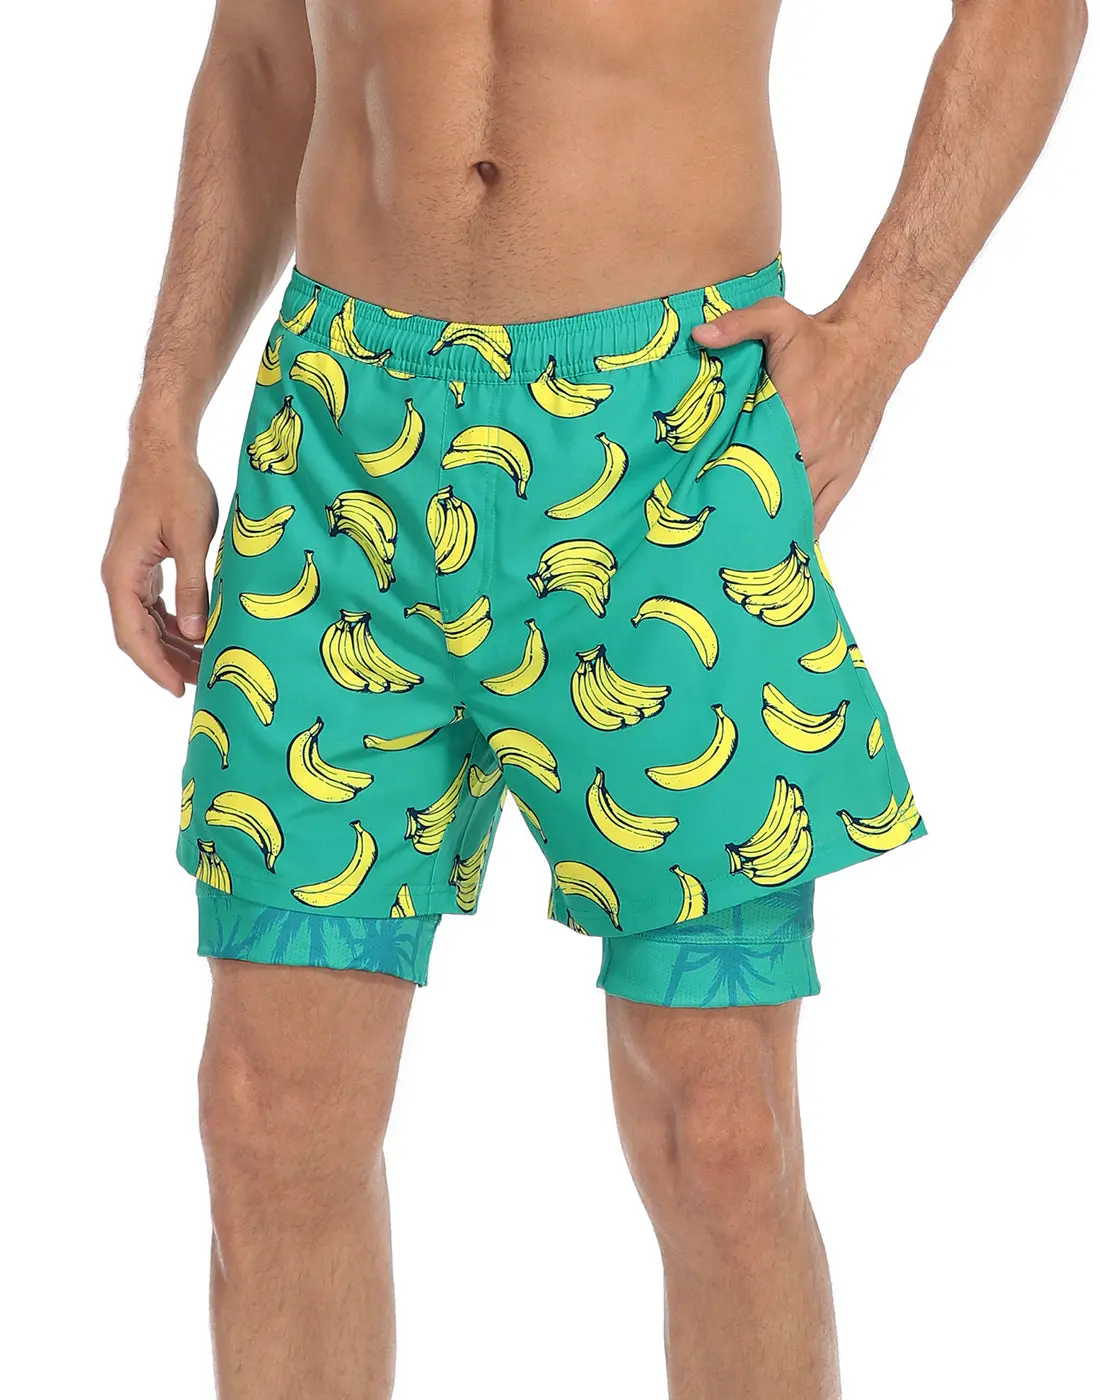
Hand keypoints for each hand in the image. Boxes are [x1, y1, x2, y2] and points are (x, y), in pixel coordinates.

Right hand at [102, 442, 218, 695]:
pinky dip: (175, 623)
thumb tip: (196, 634)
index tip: (178, 690)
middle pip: (138, 635)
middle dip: (168, 662)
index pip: (133, 635)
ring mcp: (129, 570)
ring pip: (146, 622)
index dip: (155, 666)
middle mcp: (119, 576)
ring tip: (204, 665)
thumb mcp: (193, 538)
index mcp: (122, 574)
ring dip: (172, 645)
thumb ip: (194, 587)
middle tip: (201, 685)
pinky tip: (198, 635)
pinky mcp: (143, 563)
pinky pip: (154, 605)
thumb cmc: (177, 487)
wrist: (163, 450)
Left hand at [691, 297, 905, 533]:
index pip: (748, 460)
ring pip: (797, 511)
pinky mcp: (845, 472)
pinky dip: (804, 532)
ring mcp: (830, 463)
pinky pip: (824, 513)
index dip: (723, 484)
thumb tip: (700, 334)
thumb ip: (737, 325)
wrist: (872, 345)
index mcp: (790, 414)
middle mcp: (810, 446)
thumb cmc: (820, 337)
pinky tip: (782, 549)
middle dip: (742, 515)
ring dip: (771, 530)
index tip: (699, 504)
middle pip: (770, 493)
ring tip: (741, 552)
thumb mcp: (778, 318)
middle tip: (712, 538)